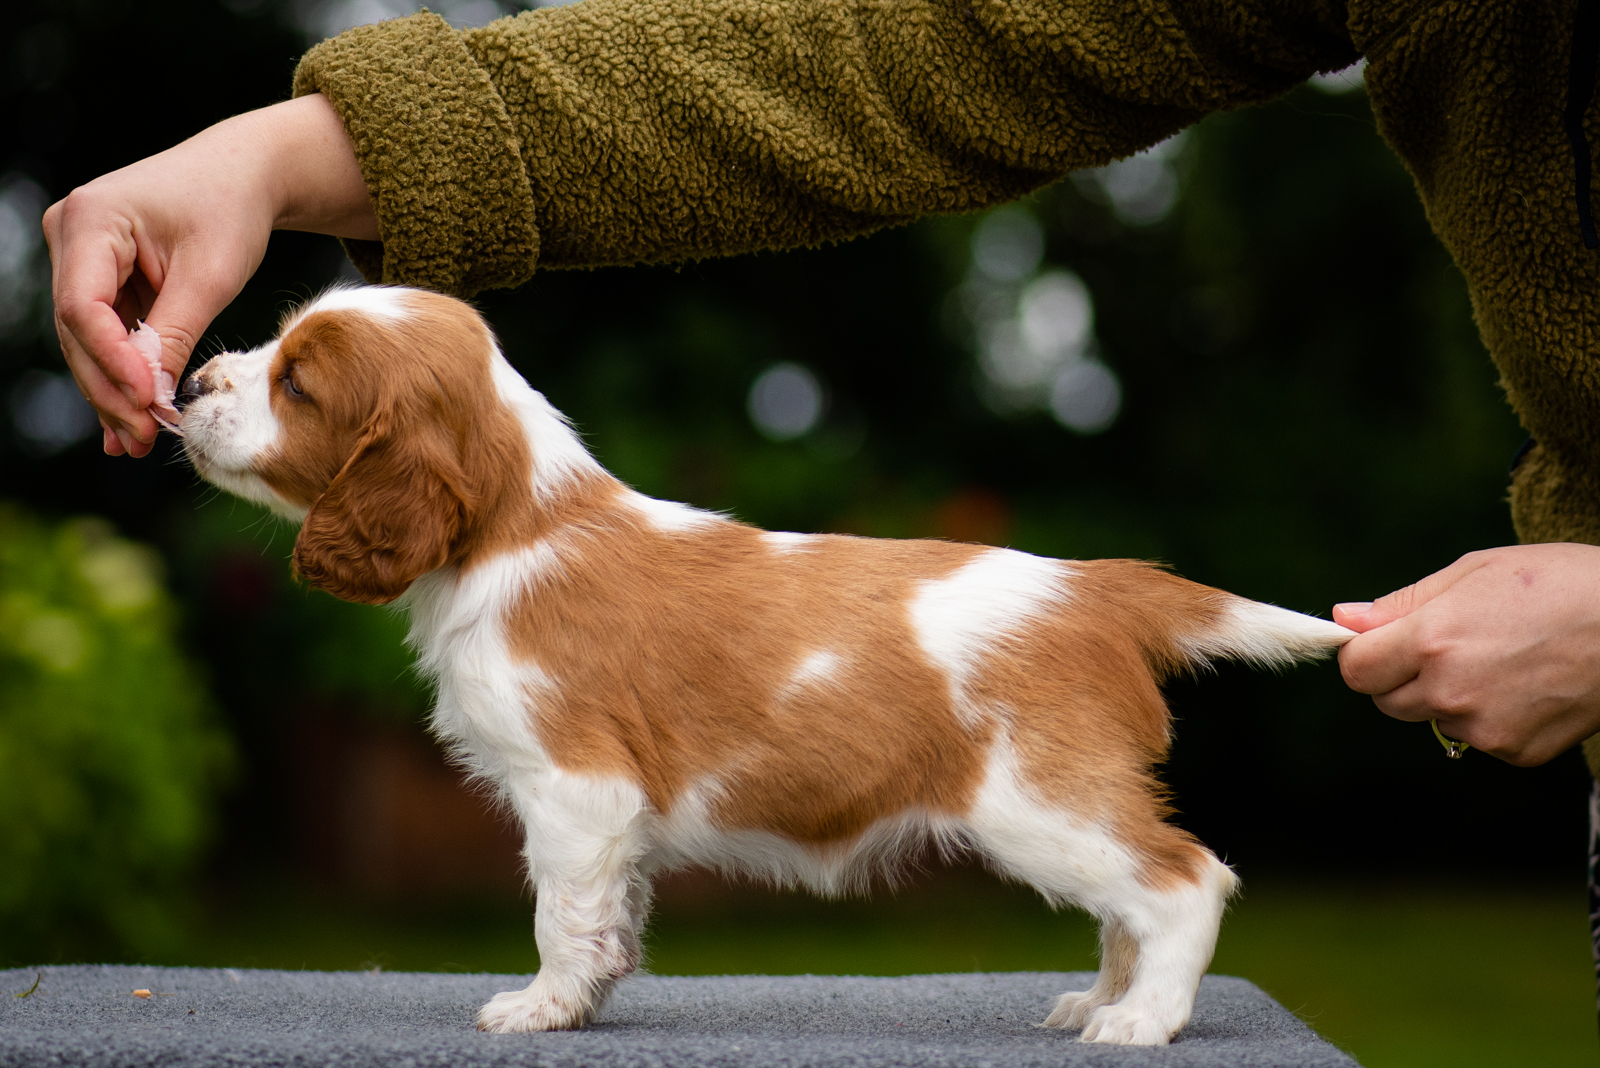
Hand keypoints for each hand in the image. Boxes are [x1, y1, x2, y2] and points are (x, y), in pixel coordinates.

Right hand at [43, 93, 376, 456]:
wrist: (242, 174)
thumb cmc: (231, 210)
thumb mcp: (211, 275)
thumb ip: (176, 333)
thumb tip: (154, 398)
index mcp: (90, 219)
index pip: (83, 306)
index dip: (113, 362)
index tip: (148, 401)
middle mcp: (70, 233)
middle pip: (78, 329)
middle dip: (111, 387)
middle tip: (141, 439)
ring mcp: (79, 254)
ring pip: (88, 338)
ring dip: (114, 389)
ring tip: (137, 442)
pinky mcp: (99, 274)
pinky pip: (105, 331)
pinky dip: (123, 371)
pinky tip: (130, 419)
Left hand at [1335, 544, 1599, 765]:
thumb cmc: (1559, 583)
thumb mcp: (1473, 572)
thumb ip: (1402, 603)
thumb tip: (1343, 618)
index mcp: (1432, 641)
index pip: (1356, 670)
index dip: (1363, 654)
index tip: (1380, 641)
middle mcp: (1452, 691)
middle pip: (1386, 700)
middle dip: (1401, 675)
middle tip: (1449, 643)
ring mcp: (1485, 727)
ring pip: (1432, 718)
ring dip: (1447, 695)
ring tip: (1501, 658)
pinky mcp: (1517, 751)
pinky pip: (1476, 736)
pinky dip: (1489, 715)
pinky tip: (1526, 684)